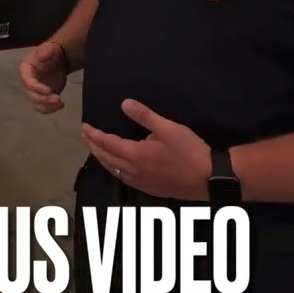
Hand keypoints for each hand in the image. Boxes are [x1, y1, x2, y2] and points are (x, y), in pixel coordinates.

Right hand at [20, 41, 68, 113]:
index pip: (27, 81)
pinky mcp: (41, 97)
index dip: (36, 88)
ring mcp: (34, 91)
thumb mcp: (49, 49)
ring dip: (47, 106)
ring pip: (36, 103)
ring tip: (60, 103)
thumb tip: (41, 55)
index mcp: (25, 70)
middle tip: (57, 99)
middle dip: (43, 99)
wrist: (58, 60)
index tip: (49, 90)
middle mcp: (27, 82)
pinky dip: (50, 109)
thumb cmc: (51, 53)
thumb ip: (45, 51)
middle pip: (30, 94)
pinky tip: (60, 106)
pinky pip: (42, 107)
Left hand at [82, 99, 212, 200]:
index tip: (84, 127)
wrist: (208, 178)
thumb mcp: (168, 128)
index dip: (94, 135)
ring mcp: (141, 182)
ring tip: (97, 150)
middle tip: (86, 136)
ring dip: (102, 159)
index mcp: (135, 155)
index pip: (107, 144)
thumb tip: (123, 103)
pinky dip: (114, 170)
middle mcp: (133, 171)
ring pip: (114, 171)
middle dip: (94, 146)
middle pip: (106, 158)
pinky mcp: (150, 189)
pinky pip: (124, 179)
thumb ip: (145, 116)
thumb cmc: (189, 151)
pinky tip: (117, 167)